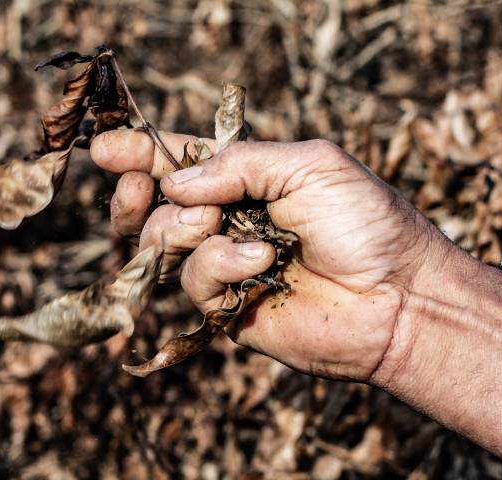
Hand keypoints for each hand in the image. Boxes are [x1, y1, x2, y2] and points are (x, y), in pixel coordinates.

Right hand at [90, 131, 451, 382]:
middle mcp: (231, 223)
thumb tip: (175, 183)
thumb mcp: (310, 165)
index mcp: (250, 181)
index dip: (141, 154)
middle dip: (139, 193)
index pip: (183, 164)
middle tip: (138, 186)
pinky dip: (217, 265)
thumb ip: (239, 164)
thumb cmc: (367, 224)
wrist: (398, 299)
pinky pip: (192, 282)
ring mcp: (227, 267)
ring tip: (216, 224)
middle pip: (156, 207)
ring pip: (162, 244)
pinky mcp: (227, 310)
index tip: (103, 148)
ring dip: (179, 228)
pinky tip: (258, 263)